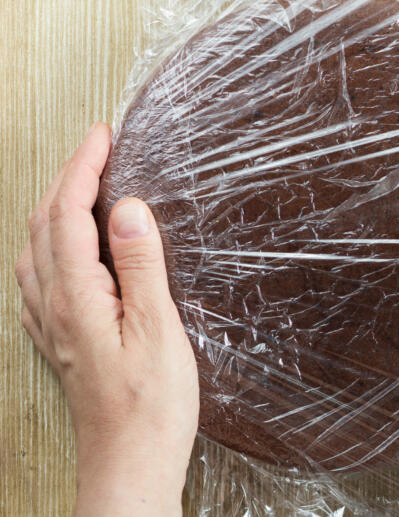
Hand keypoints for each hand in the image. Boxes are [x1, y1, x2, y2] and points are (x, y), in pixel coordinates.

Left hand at [14, 123, 198, 516]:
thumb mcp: (158, 330)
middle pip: (45, 226)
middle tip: (94, 149)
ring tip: (78, 186)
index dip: (84, 169)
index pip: (70, 215)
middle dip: (66, 178)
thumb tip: (127, 210)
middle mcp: (54, 307)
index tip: (101, 136)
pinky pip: (39, 277)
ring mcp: (53, 325)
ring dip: (54, 208)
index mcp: (78, 297)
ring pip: (36, 249)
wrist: (130, 463)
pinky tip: (60, 251)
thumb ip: (141, 266)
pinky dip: (49, 245)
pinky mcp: (62, 340)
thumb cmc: (150, 406)